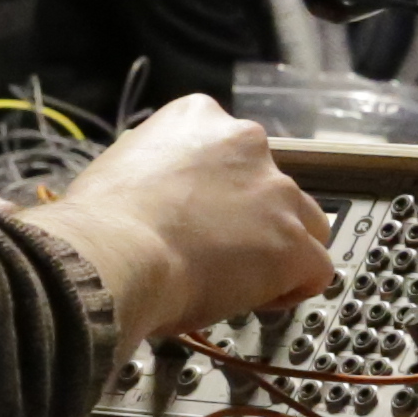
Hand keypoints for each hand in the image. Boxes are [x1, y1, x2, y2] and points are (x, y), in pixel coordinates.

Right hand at [48, 95, 334, 335]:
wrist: (112, 254)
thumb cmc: (101, 223)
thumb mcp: (124, 169)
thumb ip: (160, 173)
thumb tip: (160, 198)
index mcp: (198, 117)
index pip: (230, 151)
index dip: (219, 193)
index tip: (199, 218)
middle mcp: (246, 141)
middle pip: (271, 185)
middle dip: (254, 218)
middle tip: (217, 252)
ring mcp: (276, 191)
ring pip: (304, 223)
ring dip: (279, 249)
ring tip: (238, 279)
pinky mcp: (294, 241)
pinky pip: (316, 269)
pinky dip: (293, 288)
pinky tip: (258, 299)